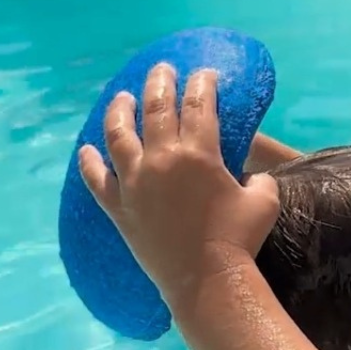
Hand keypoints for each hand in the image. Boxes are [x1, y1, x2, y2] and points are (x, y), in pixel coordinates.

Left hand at [79, 64, 279, 303]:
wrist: (206, 280)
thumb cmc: (240, 239)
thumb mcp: (264, 199)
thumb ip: (258, 177)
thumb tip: (249, 176)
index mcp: (199, 153)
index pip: (199, 104)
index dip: (203, 83)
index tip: (204, 73)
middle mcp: (162, 159)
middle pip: (157, 108)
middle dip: (161, 82)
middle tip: (162, 69)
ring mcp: (134, 182)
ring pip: (119, 134)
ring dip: (120, 110)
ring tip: (122, 97)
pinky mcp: (118, 207)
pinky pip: (96, 179)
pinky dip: (89, 162)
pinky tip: (85, 150)